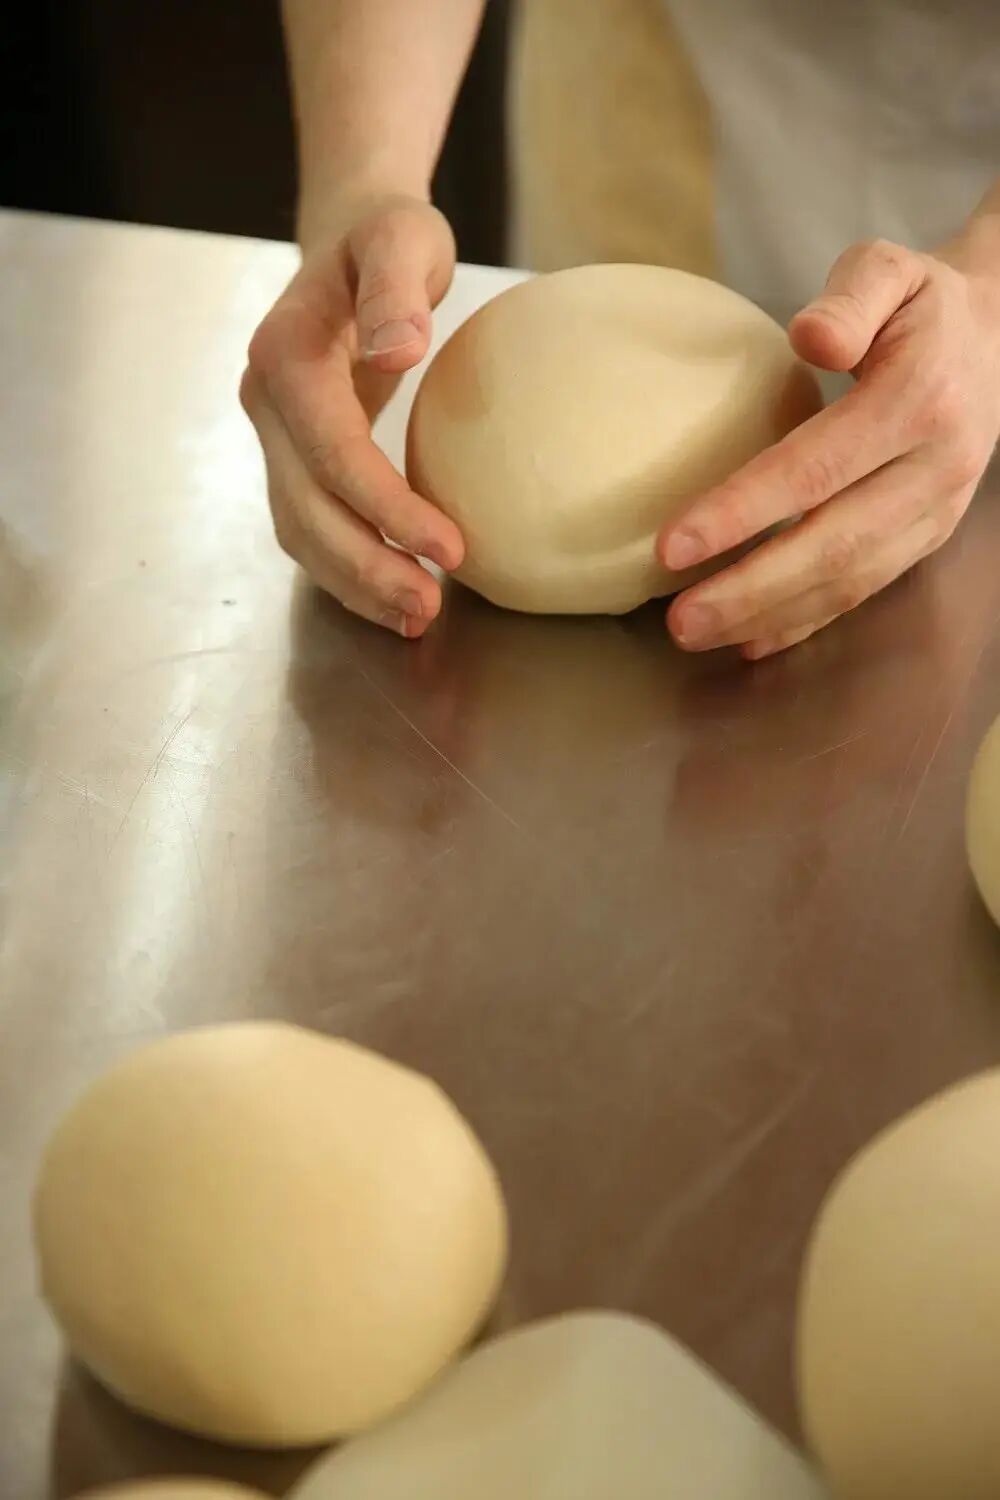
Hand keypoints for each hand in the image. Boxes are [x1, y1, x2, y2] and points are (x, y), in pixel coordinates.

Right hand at [240, 195, 464, 636]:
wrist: (351, 237)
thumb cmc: (386, 236)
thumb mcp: (402, 238)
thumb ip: (397, 289)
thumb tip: (398, 350)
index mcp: (286, 358)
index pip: (333, 452)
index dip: (386, 508)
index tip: (448, 547)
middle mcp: (266, 404)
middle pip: (307, 508)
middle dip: (366, 566)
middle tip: (428, 607)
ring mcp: (274, 436)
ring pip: (301, 531)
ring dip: (355, 582)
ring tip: (417, 615)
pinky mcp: (295, 457)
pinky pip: (313, 526)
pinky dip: (350, 568)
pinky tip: (396, 594)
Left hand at [659, 236, 999, 659]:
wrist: (996, 338)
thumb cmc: (920, 304)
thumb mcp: (889, 268)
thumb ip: (850, 297)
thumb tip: (810, 337)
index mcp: (918, 400)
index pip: (817, 469)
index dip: (744, 511)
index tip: (674, 544)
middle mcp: (934, 468)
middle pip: (832, 545)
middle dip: (749, 589)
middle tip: (677, 619)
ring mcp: (936, 512)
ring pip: (848, 581)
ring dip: (768, 616)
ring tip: (697, 633)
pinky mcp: (926, 538)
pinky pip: (863, 590)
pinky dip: (804, 621)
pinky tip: (749, 639)